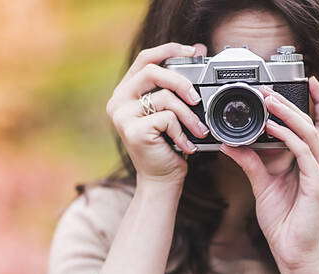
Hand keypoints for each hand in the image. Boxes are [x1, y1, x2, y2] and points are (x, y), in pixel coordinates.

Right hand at [105, 42, 210, 185]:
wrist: (161, 180)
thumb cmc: (168, 145)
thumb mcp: (172, 111)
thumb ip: (177, 86)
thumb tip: (200, 51)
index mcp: (126, 92)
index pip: (146, 59)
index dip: (170, 49)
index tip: (194, 52)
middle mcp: (118, 101)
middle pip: (153, 71)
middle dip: (182, 82)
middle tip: (197, 99)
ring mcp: (123, 116)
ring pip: (165, 98)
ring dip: (189, 116)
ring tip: (199, 130)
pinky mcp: (134, 131)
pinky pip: (167, 119)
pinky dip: (182, 133)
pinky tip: (185, 146)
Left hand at [219, 76, 318, 271]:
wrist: (292, 252)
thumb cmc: (283, 221)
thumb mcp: (262, 185)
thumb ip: (250, 162)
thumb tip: (230, 143)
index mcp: (312, 162)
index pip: (318, 125)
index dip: (315, 101)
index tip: (305, 80)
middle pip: (317, 122)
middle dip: (294, 101)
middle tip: (270, 88)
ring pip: (310, 133)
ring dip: (288, 113)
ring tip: (268, 100)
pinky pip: (304, 152)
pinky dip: (288, 137)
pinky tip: (271, 126)